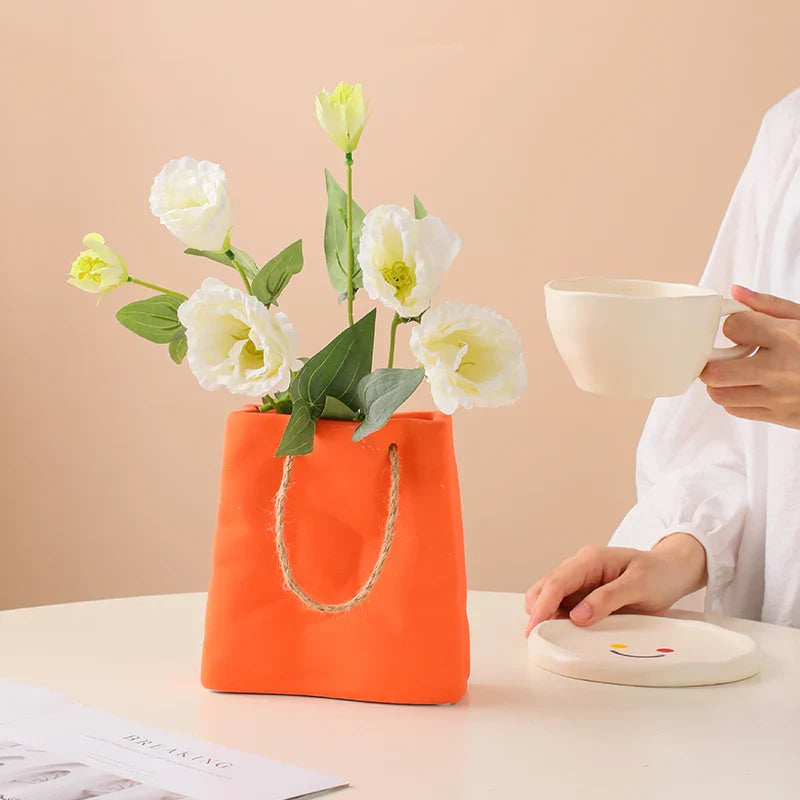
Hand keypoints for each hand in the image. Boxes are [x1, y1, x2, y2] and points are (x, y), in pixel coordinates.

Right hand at [524, 534, 706, 635]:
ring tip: (555, 636)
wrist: (671, 572)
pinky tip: (568, 632)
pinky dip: (560, 620)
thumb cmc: (658, 574)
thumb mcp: (639, 586)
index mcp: (590, 560)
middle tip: (542, 636)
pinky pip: (564, 607)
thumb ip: (607, 599)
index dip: (543, 605)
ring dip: (548, 616)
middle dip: (538, 611)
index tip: (534, 626)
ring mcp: (580, 582)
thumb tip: (577, 616)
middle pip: (545, 588)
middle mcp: (579, 568)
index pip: (557, 582)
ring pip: (550, 598)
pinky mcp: (583, 595)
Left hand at [700, 285, 799, 427]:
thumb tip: (735, 293)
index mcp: (788, 339)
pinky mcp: (780, 418)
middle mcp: (780, 370)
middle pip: (715, 371)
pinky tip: (751, 386)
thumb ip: (769, 306)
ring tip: (740, 371)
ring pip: (720, 394)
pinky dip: (735, 398)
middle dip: (714, 360)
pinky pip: (736, 410)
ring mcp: (779, 398)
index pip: (732, 328)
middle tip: (725, 354)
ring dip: (722, 381)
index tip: (743, 328)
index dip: (733, 326)